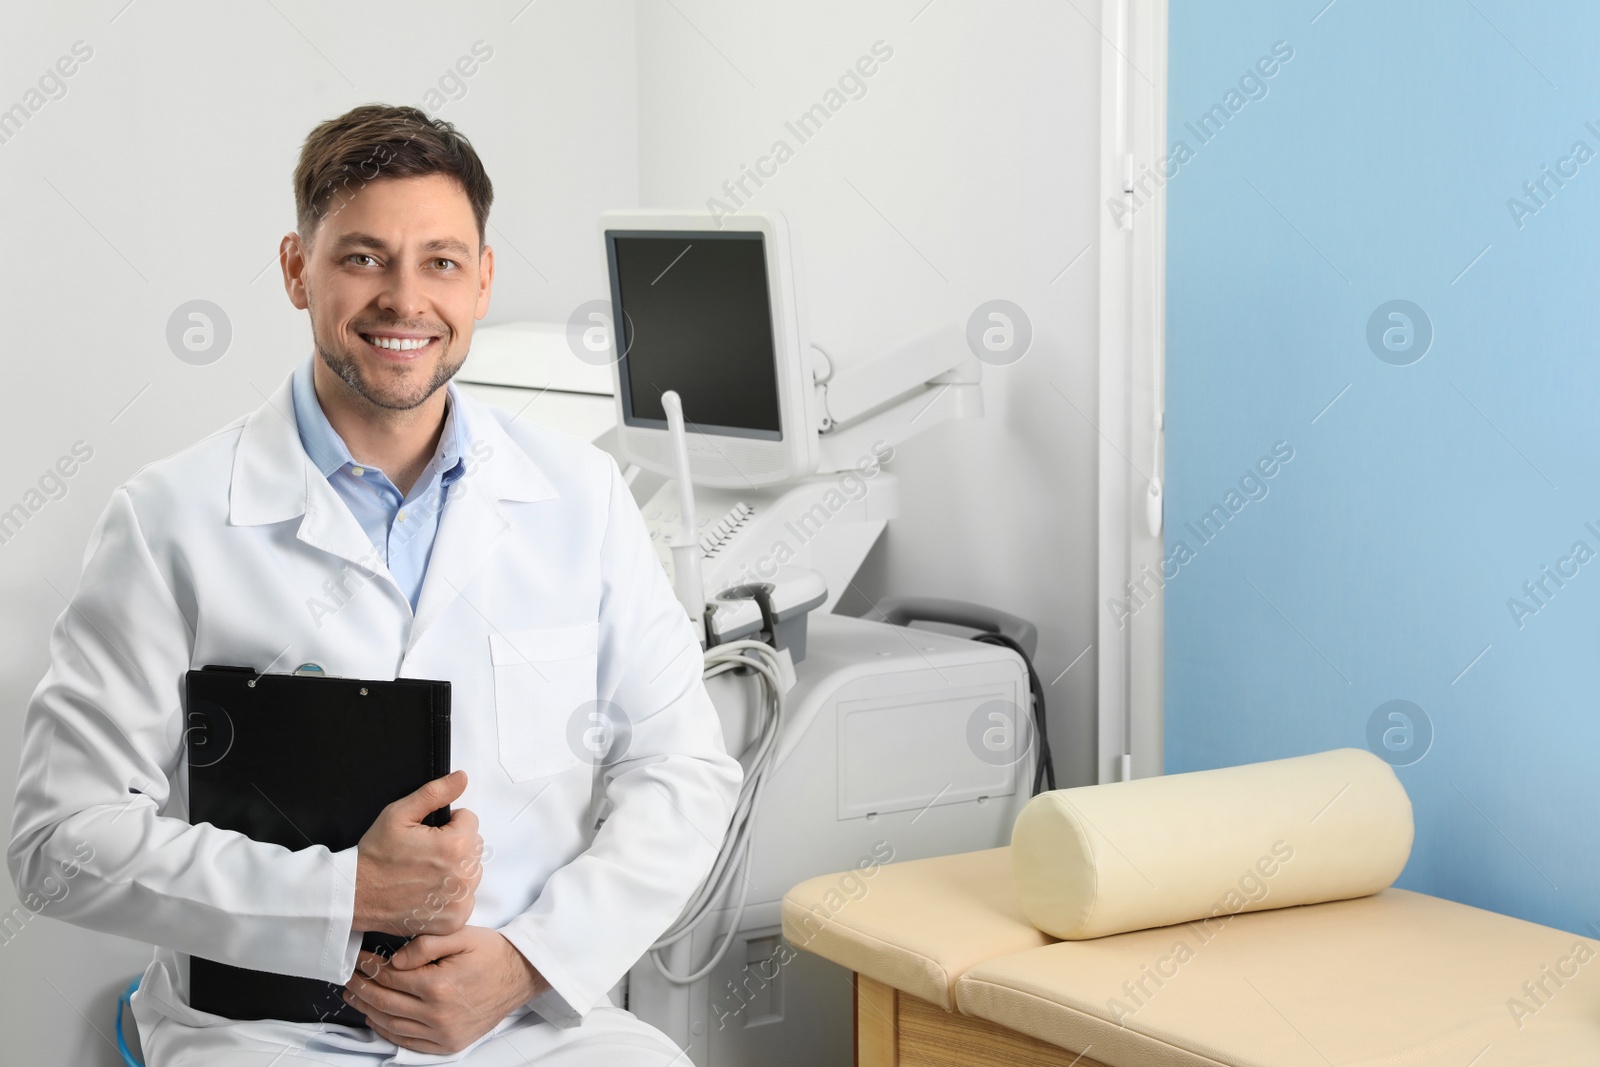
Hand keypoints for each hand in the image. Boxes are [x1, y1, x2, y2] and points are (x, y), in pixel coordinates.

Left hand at [342, 926, 547, 1054]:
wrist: (521, 975)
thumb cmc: (491, 952)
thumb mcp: (461, 935)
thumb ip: (425, 945)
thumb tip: (394, 961)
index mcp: (438, 986)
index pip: (389, 978)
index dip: (368, 967)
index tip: (357, 958)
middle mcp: (437, 1015)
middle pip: (385, 1003)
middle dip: (361, 989)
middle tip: (348, 978)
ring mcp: (443, 1034)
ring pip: (392, 1026)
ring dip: (368, 1011)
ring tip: (355, 996)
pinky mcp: (448, 1045)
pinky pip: (409, 1043)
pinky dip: (387, 1032)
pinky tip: (377, 1019)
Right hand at [353, 769, 482, 935]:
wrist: (356, 895)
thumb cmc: (375, 855)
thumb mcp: (399, 814)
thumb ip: (435, 793)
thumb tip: (461, 778)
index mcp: (455, 845)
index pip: (469, 821)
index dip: (447, 823)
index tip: (427, 834)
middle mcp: (463, 876)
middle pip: (474, 847)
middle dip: (454, 844)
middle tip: (424, 853)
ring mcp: (460, 901)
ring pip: (471, 872)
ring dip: (455, 869)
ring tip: (425, 872)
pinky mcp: (454, 920)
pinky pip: (466, 898)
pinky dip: (451, 895)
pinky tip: (429, 891)